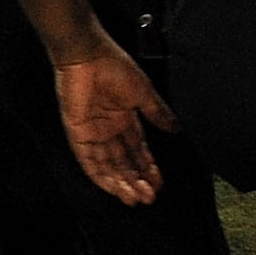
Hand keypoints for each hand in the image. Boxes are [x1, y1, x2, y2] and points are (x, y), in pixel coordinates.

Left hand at [53, 36, 178, 205]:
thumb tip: (177, 128)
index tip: (159, 182)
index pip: (137, 150)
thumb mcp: (144, 93)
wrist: (88, 56)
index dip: (148, 167)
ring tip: (136, 198)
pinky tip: (115, 188)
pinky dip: (102, 177)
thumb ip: (158, 113)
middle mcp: (109, 129)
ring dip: (122, 184)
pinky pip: (89, 162)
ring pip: (108, 167)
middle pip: (124, 163)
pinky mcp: (78, 135)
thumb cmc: (115, 66)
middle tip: (150, 197)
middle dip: (137, 181)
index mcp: (125, 118)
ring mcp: (93, 134)